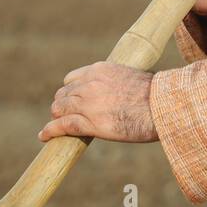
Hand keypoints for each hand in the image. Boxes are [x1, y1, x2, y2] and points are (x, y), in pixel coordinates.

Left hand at [38, 62, 157, 143]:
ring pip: (60, 109)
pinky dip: (50, 131)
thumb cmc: (155, 95)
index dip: (70, 91)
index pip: (72, 78)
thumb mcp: (132, 77)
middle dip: (62, 105)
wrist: (161, 106)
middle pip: (63, 94)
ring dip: (57, 117)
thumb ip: (117, 82)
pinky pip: (63, 125)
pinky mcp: (90, 122)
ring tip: (55, 126)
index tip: (72, 99)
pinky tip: (44, 136)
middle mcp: (90, 83)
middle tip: (65, 115)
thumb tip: (121, 92)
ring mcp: (88, 103)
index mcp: (100, 69)